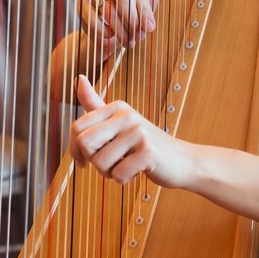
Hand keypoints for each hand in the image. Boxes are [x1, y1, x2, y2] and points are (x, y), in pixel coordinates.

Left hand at [70, 74, 192, 189]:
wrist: (183, 160)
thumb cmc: (145, 144)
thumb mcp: (119, 122)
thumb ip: (96, 104)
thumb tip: (79, 77)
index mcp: (116, 107)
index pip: (77, 128)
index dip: (75, 150)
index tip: (84, 161)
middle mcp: (126, 115)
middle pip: (85, 144)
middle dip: (93, 161)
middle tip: (109, 164)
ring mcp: (138, 132)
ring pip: (100, 163)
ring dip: (110, 173)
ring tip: (126, 166)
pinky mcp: (149, 152)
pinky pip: (118, 175)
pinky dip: (124, 180)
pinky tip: (137, 171)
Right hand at [78, 0, 174, 51]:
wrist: (110, 33)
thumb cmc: (133, 13)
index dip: (144, 10)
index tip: (150, 27)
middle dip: (132, 20)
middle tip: (138, 36)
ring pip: (107, 10)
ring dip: (120, 30)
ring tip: (128, 41)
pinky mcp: (81, 2)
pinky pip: (93, 19)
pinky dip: (103, 32)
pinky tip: (109, 37)